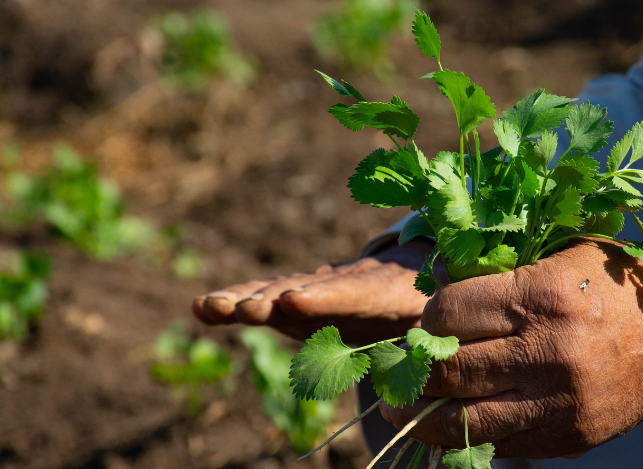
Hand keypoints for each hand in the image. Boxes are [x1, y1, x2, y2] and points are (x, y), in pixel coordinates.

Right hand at [191, 239, 435, 343]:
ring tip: (213, 307)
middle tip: (247, 307)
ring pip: (279, 291)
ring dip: (246, 299)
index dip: (326, 298)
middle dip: (276, 298)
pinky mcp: (297, 301)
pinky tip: (201, 308)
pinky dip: (234, 303)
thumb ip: (430, 341)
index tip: (296, 301)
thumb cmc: (430, 307)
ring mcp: (317, 289)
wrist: (413, 278)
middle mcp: (344, 284)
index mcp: (387, 290)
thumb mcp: (440, 320)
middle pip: (306, 291)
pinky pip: (264, 299)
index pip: (356, 294)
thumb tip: (423, 360)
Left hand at [380, 239, 642, 458]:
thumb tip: (430, 301)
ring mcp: (558, 401)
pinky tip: (449, 425)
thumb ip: (499, 275)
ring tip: (403, 409)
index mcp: (542, 296)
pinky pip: (498, 445)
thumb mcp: (558, 255)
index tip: (426, 321)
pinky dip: (466, 438)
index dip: (426, 318)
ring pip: (463, 421)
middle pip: (448, 370)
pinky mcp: (568, 436)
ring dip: (422, 416)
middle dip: (412, 371)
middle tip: (396, 371)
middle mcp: (548, 352)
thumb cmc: (610, 283)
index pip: (448, 314)